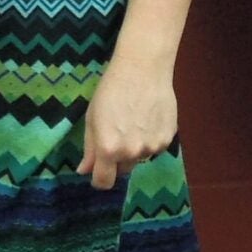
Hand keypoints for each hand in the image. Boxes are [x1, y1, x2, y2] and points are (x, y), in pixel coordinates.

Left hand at [77, 59, 176, 191]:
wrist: (143, 70)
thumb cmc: (110, 90)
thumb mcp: (92, 118)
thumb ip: (89, 148)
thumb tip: (84, 171)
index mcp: (108, 149)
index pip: (104, 182)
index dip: (99, 178)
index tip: (99, 170)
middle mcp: (131, 153)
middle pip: (122, 170)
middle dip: (117, 159)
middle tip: (116, 133)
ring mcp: (152, 148)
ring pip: (139, 158)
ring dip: (135, 148)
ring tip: (133, 121)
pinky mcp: (167, 140)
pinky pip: (154, 148)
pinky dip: (150, 139)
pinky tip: (147, 118)